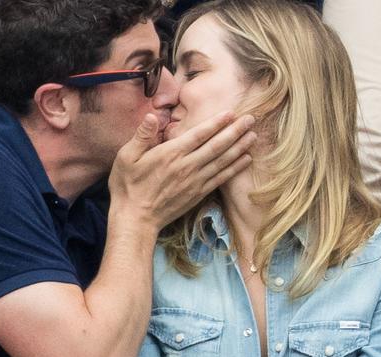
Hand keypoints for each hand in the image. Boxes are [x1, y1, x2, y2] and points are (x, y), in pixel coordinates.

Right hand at [109, 111, 256, 230]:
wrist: (135, 219)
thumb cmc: (128, 186)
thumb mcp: (126, 157)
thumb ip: (141, 135)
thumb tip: (151, 116)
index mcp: (171, 154)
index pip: (199, 134)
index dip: (217, 123)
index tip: (231, 112)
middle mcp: (187, 166)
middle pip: (217, 146)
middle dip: (235, 131)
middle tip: (251, 119)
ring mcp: (195, 181)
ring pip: (222, 161)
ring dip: (240, 147)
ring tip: (253, 135)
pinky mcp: (198, 194)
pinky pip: (221, 178)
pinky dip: (235, 168)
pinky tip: (246, 160)